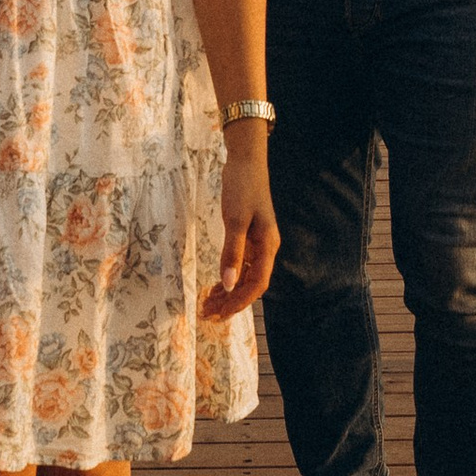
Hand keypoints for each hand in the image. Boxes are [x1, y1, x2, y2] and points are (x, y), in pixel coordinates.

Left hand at [201, 145, 278, 321]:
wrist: (245, 161)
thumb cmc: (243, 187)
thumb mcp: (235, 221)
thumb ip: (232, 253)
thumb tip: (228, 285)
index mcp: (268, 246)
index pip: (257, 284)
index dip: (240, 302)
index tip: (220, 314)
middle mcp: (266, 248)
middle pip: (251, 284)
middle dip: (231, 301)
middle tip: (208, 314)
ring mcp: (258, 243)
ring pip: (244, 276)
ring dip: (228, 291)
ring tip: (208, 304)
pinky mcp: (249, 236)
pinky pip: (240, 264)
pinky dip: (228, 276)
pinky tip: (215, 286)